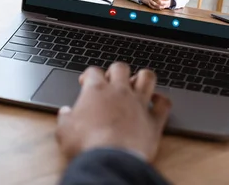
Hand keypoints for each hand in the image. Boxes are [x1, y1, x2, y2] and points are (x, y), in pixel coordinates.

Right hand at [56, 63, 171, 162]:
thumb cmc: (87, 145)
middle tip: (111, 82)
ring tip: (136, 84)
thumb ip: (64, 118)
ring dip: (142, 77)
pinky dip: (161, 100)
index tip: (86, 82)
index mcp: (96, 91)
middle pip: (120, 67)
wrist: (111, 160)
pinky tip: (156, 102)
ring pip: (147, 77)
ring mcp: (139, 103)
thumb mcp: (64, 132)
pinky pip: (164, 103)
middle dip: (115, 71)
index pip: (93, 71)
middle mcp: (120, 92)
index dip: (88, 75)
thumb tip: (64, 113)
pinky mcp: (154, 120)